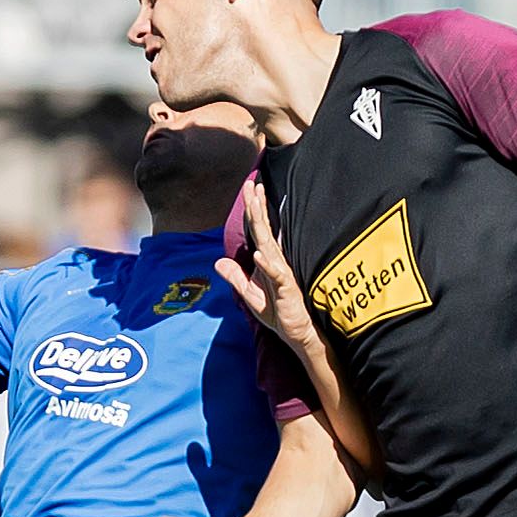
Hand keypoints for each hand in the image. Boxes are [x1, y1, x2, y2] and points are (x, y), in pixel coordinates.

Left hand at [215, 177, 316, 347]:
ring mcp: (283, 273)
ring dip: (262, 224)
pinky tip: (260, 254)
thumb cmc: (278, 312)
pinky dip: (268, 265)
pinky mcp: (288, 288)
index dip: (252, 210)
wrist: (297, 333)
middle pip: (263, 229)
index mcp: (267, 261)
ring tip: (255, 205)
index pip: (258, 231)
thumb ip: (235, 277)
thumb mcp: (249, 294)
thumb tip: (218, 262)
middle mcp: (276, 261)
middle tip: (251, 183)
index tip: (249, 188)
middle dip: (256, 206)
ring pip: (270, 244)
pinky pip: (277, 274)